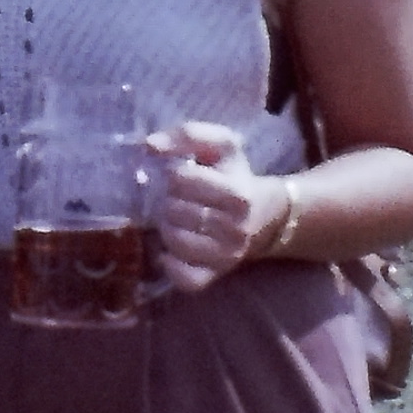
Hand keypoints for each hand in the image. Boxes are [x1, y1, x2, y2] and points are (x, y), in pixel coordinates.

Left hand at [151, 123, 269, 293]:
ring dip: (165, 228)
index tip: (178, 176)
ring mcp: (226, 256)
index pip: (182, 179)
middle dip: (167, 202)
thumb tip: (149, 145)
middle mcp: (236, 228)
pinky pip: (182, 277)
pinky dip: (168, 262)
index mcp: (238, 193)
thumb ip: (188, 135)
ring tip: (173, 220)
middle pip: (174, 211)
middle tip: (174, 199)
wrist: (263, 217)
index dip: (172, 175)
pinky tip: (170, 248)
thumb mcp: (220, 146)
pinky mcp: (214, 277)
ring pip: (175, 242)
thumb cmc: (233, 176)